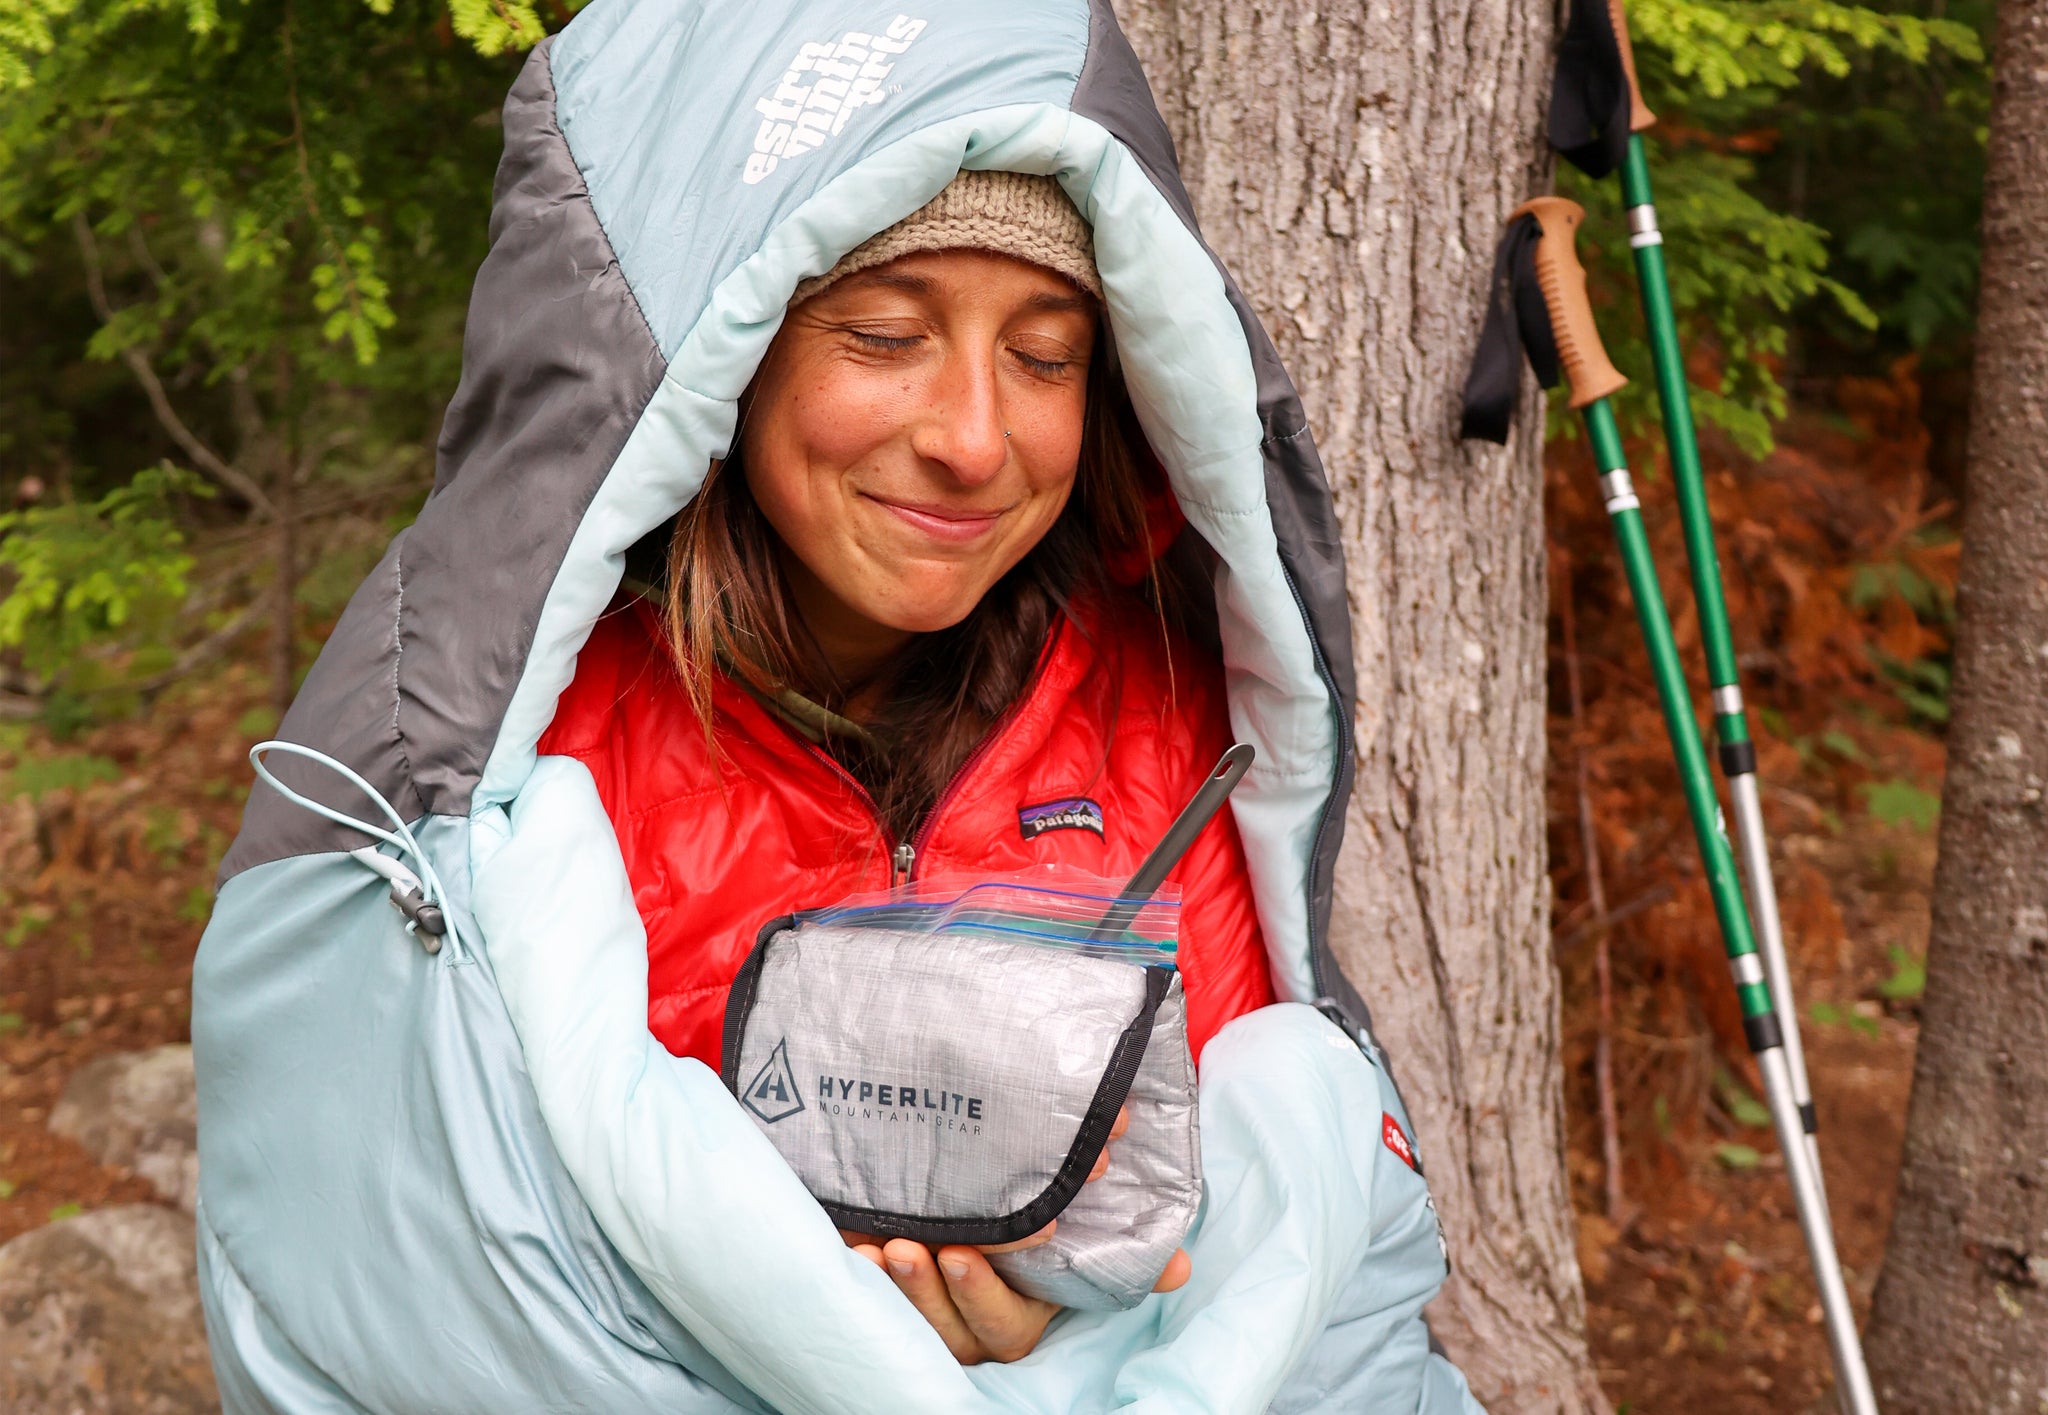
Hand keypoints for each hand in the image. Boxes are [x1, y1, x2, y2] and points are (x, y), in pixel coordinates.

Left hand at [840, 1106, 1192, 1363]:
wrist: (983, 1187)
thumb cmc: (1044, 1215)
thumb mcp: (1088, 1228)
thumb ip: (1132, 1251)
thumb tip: (1180, 1268)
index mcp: (1026, 1311)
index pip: (1007, 1322)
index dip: (985, 1294)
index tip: (970, 1254)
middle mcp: (976, 1321)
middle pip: (955, 1327)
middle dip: (937, 1292)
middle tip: (926, 1249)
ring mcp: (934, 1311)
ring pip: (915, 1318)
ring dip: (901, 1286)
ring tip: (888, 1247)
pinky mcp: (895, 1292)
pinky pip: (875, 1298)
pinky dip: (866, 1277)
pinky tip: (859, 1246)